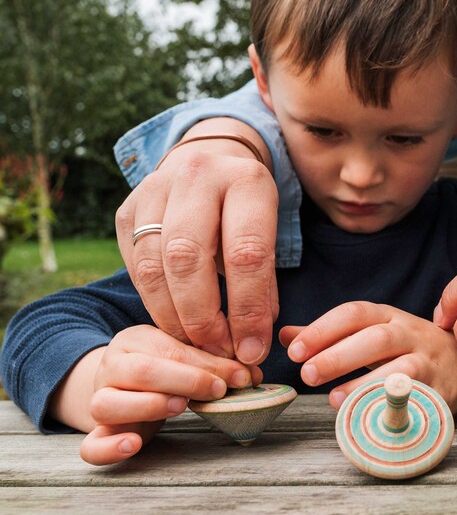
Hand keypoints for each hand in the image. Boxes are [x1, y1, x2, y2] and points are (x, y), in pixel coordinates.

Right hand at [78, 325, 261, 464]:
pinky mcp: (97, 432)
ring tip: (180, 406)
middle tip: (217, 391)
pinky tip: (133, 445)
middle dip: (187, 381)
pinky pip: (89, 445)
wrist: (122, 385)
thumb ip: (214, 364)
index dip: (209, 364)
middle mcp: (111, 367)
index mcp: (136, 340)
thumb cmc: (164, 368)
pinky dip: (109, 448)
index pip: (172, 350)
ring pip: (108, 404)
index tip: (241, 376)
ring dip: (150, 405)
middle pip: (140, 372)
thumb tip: (251, 376)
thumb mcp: (186, 358)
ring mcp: (98, 399)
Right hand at [116, 126, 278, 364]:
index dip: (247, 309)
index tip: (251, 350)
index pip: (246, 253)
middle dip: (202, 317)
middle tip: (217, 351)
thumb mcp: (270, 235)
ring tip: (194, 345)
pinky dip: (154, 302)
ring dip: (173, 317)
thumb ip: (264, 285)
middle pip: (188, 258)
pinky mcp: (127, 209)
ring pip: (153, 265)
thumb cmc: (247, 212)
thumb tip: (251, 343)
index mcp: (246, 181)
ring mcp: (155, 189)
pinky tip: (173, 320)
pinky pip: (135, 266)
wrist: (210, 163)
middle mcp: (198, 177)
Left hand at [280, 302, 456, 413]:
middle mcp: (410, 333)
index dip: (323, 329)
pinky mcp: (442, 391)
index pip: (354, 313)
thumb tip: (285, 336)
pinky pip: (419, 400)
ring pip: (401, 369)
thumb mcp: (372, 332)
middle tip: (307, 374)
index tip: (295, 350)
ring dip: (365, 384)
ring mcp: (429, 362)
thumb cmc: (408, 348)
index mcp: (388, 316)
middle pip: (376, 338)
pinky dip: (395, 409)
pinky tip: (371, 419)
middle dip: (339, 355)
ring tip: (332, 400)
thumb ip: (330, 335)